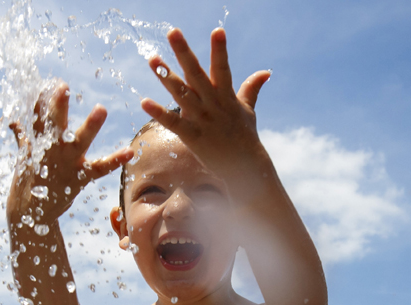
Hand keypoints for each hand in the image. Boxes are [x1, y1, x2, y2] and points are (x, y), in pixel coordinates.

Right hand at [8, 83, 131, 226]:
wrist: (30, 214)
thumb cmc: (27, 182)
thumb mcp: (24, 157)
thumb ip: (23, 137)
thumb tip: (13, 122)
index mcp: (38, 143)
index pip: (38, 116)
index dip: (43, 99)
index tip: (52, 82)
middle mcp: (51, 151)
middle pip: (54, 124)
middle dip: (57, 106)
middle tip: (62, 87)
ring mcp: (66, 164)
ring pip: (78, 141)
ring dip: (89, 125)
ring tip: (101, 108)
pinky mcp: (79, 179)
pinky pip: (99, 168)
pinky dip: (115, 160)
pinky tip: (130, 151)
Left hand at [141, 28, 270, 186]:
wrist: (245, 168)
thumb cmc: (245, 137)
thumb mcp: (248, 111)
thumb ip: (252, 88)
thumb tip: (266, 72)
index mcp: (226, 96)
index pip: (223, 68)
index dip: (220, 50)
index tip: (217, 30)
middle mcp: (214, 104)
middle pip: (197, 74)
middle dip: (185, 53)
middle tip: (173, 32)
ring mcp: (203, 120)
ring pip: (182, 94)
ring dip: (166, 77)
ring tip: (152, 59)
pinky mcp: (193, 137)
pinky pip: (173, 123)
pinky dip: (159, 113)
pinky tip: (144, 101)